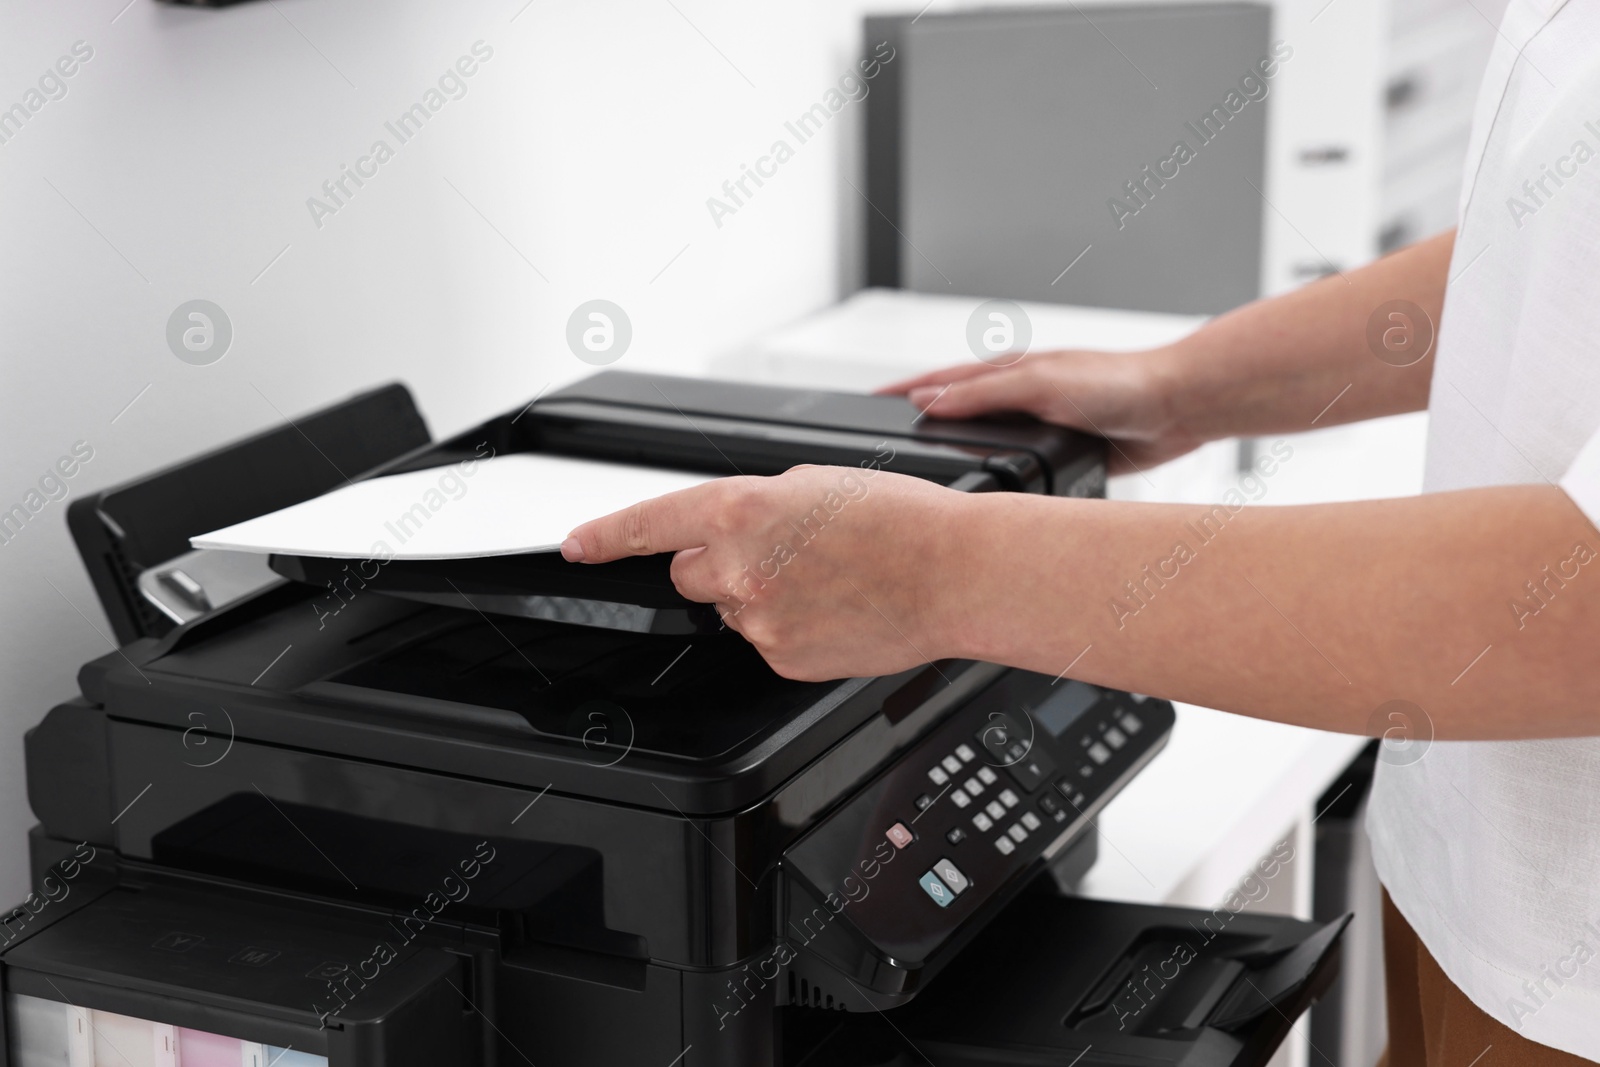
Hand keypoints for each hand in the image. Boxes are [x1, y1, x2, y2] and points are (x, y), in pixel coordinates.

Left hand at [561, 465, 976, 680]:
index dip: (605, 536)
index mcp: (742, 513)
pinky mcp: (785, 659)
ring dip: (762, 594)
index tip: (577, 545)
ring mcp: (760, 622)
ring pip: (732, 609)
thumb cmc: (901, 520)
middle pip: (691, 573)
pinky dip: (791, 626)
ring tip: (825, 579)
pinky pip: (766, 640)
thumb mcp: (814, 484)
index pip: (650, 525)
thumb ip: (756, 506)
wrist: (953, 573)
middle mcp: (741, 570)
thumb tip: (737, 530)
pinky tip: (834, 608)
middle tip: (780, 553)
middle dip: (720, 563)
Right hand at [879, 349, 1200, 473]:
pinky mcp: (1063, 451)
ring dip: (955, 447)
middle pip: (955, 408)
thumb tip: (928, 402)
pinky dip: (994, 472)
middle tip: (883, 440)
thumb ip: (984, 394)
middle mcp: (1021, 395)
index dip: (903, 392)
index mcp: (1009, 371)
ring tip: (922, 468)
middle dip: (919, 419)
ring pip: (984, 439)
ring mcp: (1040, 423)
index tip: (869, 402)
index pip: (941, 380)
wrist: (1174, 407)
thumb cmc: (1117, 382)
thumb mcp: (1040, 383)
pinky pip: (1017, 464)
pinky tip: (987, 489)